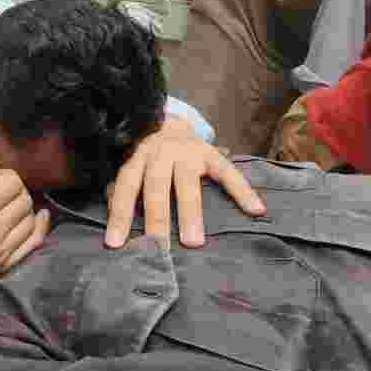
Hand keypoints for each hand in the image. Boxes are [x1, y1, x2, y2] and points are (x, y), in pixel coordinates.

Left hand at [105, 117, 265, 248]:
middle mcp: (160, 153)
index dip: (119, 215)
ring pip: (188, 183)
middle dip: (157, 217)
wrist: (173, 123)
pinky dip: (242, 191)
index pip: (126, 187)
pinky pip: (228, 173)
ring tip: (194, 242)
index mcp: (138, 159)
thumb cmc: (149, 159)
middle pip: (156, 186)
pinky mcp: (211, 153)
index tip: (115, 243)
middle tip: (158, 246)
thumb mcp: (132, 168)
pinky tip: (255, 209)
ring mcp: (187, 152)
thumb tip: (114, 223)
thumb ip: (120, 192)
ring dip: (190, 213)